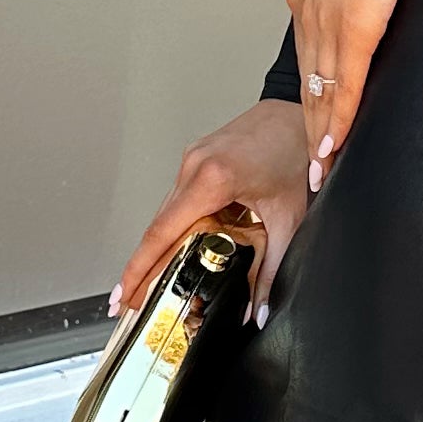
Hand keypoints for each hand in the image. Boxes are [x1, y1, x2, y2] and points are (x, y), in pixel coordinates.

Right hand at [115, 94, 314, 325]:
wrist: (298, 113)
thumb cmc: (296, 152)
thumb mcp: (287, 218)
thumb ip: (273, 268)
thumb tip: (261, 308)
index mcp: (213, 179)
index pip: (163, 234)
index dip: (139, 270)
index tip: (124, 295)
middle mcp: (193, 166)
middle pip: (157, 228)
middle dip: (140, 268)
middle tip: (128, 302)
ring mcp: (191, 160)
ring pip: (164, 215)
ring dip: (156, 249)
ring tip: (147, 284)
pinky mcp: (195, 160)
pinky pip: (176, 200)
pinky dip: (171, 228)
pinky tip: (172, 250)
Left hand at [286, 0, 401, 192]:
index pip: (308, 55)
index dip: (310, 90)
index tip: (311, 116)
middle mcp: (309, 17)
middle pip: (308, 84)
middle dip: (308, 127)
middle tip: (308, 164)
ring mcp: (328, 29)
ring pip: (319, 95)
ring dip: (319, 136)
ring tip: (318, 170)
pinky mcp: (352, 36)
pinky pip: (343, 89)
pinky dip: (337, 123)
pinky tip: (332, 149)